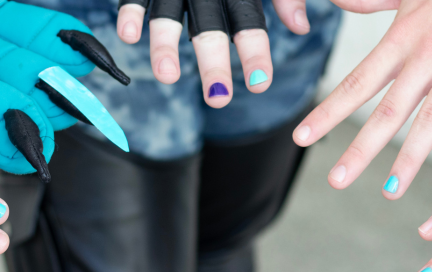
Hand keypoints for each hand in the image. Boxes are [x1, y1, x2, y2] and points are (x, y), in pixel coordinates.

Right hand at [115, 0, 309, 106]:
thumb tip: (302, 27)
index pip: (248, 20)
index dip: (255, 51)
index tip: (261, 84)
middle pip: (209, 27)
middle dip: (213, 63)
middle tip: (218, 98)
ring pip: (169, 14)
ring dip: (165, 46)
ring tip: (168, 78)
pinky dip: (130, 13)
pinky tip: (129, 37)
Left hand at [292, 0, 431, 197]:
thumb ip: (370, 1)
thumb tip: (334, 0)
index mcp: (401, 42)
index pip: (357, 83)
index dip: (328, 112)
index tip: (302, 137)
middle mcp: (427, 58)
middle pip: (389, 111)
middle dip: (361, 148)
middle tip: (336, 180)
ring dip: (409, 159)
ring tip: (389, 190)